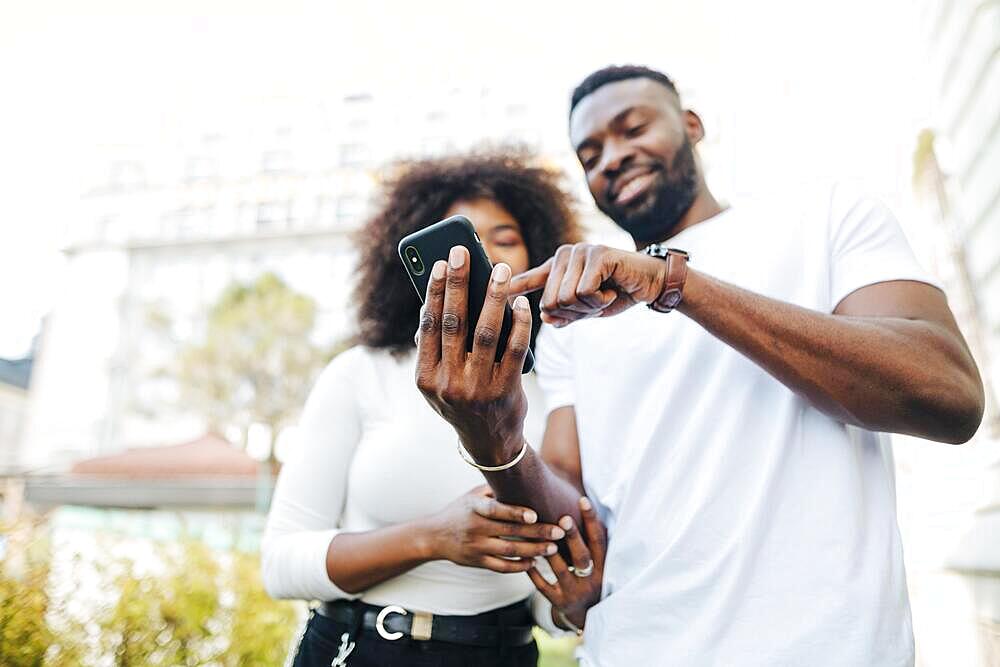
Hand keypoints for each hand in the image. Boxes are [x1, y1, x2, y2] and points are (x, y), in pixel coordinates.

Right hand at [415, 246, 532, 464]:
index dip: (433, 292)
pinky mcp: (505, 391)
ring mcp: (477, 388)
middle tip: (462, 252)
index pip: (429, 325)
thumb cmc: (463, 402)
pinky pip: (514, 349)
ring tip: (500, 269)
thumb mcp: (439, 383)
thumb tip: (435, 303)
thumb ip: (435, 349)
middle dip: (458, 282)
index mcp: (426, 378)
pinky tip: (520, 303)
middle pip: (454, 322)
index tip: (439, 263)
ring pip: (486, 331)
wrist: (490, 444)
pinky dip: (518, 322)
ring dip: (493, 295)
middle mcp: (448, 383)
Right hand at [425, 486, 565, 572]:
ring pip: (509, 551)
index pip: (496, 509)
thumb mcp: (473, 495)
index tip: (534, 514)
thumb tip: (521, 477)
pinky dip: (519, 567)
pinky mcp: (477, 562)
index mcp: (475, 507)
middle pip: (510, 531)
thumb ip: (494, 489)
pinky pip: (501, 567)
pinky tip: (534, 562)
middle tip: (560, 532)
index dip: (515, 512)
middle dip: (537, 532)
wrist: (435, 536)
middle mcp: (476, 527)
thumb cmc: (460, 510)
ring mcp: (476, 546)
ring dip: (533, 550)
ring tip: (553, 549)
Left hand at [509, 243, 666, 326]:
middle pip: (551, 301)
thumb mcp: (588, 308)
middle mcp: (566, 255)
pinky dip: (600, 299)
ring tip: (606, 294)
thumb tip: (545, 319)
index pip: (532, 278)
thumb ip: (566, 313)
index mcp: (560, 266)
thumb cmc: (618, 293)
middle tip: (597, 301)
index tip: (496, 290)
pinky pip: (584, 291)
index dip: (516, 286)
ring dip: (589, 306)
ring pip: (566, 298)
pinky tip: (613, 289)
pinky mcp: (597, 255)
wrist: (651, 284)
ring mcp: (580, 252)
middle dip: (575, 312)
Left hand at [528, 496, 605, 630]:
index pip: (600, 540)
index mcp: (604, 566)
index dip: (592, 520)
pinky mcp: (560, 602)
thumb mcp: (599, 561)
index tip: (582, 500)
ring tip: (538, 533)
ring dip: (549, 551)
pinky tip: (525, 558)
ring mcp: (575, 592)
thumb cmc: (592, 577)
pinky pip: (544, 587)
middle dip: (573, 537)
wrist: (589, 616)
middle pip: (582, 556)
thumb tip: (583, 499)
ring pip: (561, 570)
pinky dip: (534, 573)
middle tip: (563, 517)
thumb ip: (593, 538)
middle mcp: (592, 579)